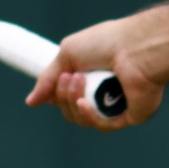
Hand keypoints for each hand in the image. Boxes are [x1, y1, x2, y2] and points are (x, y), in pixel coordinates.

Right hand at [25, 16, 164, 130]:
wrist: (137, 47)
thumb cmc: (107, 42)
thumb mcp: (68, 53)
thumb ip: (48, 78)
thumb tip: (31, 102)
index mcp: (94, 74)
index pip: (66, 95)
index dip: (56, 92)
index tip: (57, 81)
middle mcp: (105, 90)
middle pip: (70, 108)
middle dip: (64, 95)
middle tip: (71, 77)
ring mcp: (117, 104)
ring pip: (83, 118)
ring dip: (73, 102)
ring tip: (80, 81)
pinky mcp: (130, 115)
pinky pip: (103, 125)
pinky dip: (89, 116)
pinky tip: (84, 103)